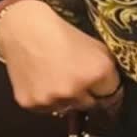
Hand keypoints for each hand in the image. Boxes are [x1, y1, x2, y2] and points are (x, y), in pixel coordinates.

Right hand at [0, 0, 123, 114]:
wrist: (23, 27)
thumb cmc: (60, 32)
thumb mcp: (95, 46)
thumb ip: (107, 70)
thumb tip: (114, 89)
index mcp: (97, 73)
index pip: (113, 96)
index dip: (105, 88)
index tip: (99, 85)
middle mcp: (76, 90)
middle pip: (89, 105)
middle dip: (85, 94)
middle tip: (72, 75)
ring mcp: (52, 100)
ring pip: (67, 109)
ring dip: (65, 98)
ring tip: (54, 76)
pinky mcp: (31, 104)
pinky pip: (46, 109)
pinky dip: (45, 99)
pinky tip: (40, 80)